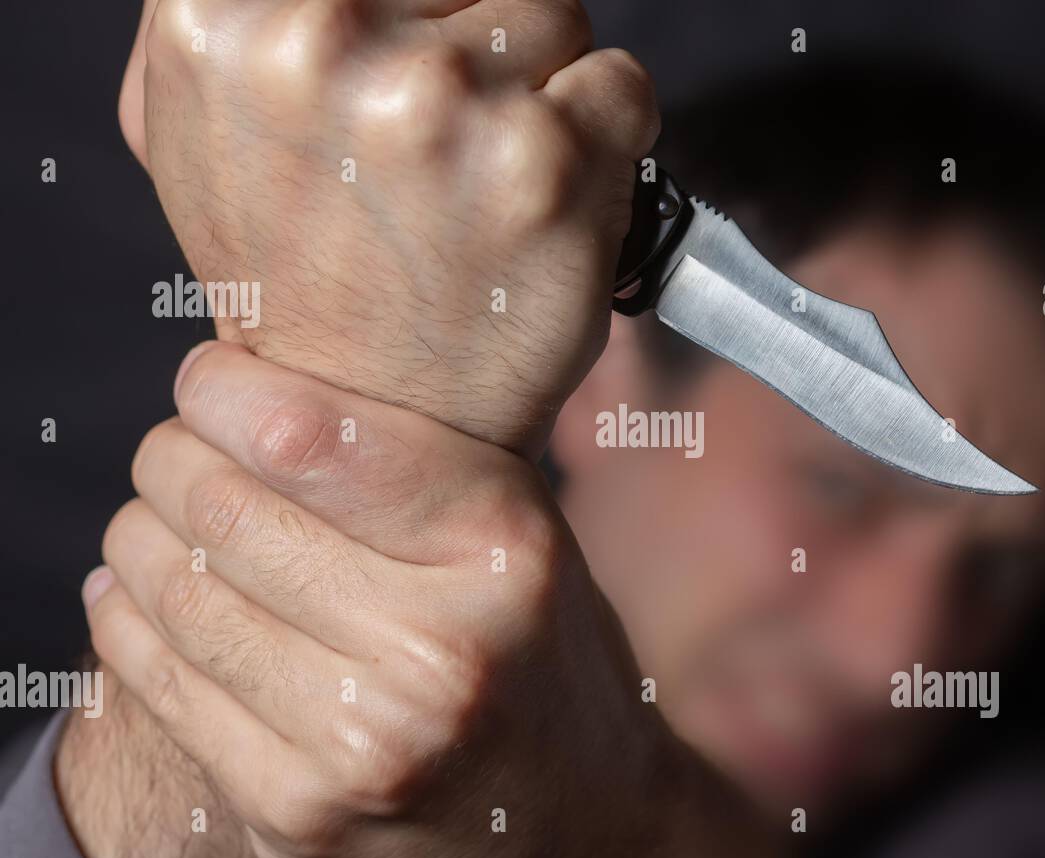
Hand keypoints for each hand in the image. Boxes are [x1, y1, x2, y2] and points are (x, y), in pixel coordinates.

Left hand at [84, 342, 766, 857]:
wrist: (579, 814)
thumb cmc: (534, 647)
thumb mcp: (520, 531)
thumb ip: (411, 459)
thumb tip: (242, 383)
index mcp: (502, 551)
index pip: (304, 438)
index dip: (222, 390)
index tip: (210, 380)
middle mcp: (440, 650)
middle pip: (224, 510)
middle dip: (171, 458)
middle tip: (177, 450)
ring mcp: (365, 742)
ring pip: (178, 592)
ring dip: (142, 535)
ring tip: (162, 519)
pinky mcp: (300, 810)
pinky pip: (163, 683)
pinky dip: (129, 620)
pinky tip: (140, 592)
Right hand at [123, 0, 658, 455]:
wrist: (374, 421)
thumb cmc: (312, 278)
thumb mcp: (212, 130)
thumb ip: (246, 22)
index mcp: (220, 21)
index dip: (410, 14)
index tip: (410, 65)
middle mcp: (322, 41)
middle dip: (477, 50)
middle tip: (442, 158)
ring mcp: (439, 99)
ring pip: (553, 17)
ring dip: (541, 97)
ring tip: (484, 189)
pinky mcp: (542, 159)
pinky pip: (623, 84)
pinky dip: (607, 140)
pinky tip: (542, 206)